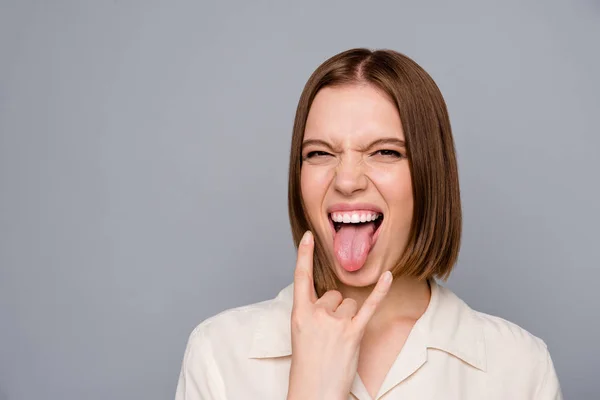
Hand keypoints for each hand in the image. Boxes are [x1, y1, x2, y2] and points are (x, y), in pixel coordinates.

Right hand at [286, 231, 392, 399]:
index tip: (310, 236)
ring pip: (350, 303)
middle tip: (330, 335)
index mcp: (298, 313)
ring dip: (349, 318)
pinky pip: (369, 306)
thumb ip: (312, 312)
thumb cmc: (308, 366)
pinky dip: (380, 291)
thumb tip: (332, 299)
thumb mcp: (300, 334)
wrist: (314, 392)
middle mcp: (316, 314)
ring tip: (340, 341)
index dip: (305, 255)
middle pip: (334, 295)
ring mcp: (335, 323)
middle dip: (335, 310)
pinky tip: (388, 276)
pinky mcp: (353, 333)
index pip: (301, 277)